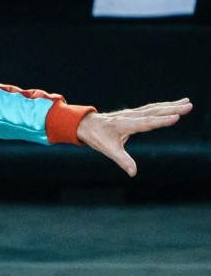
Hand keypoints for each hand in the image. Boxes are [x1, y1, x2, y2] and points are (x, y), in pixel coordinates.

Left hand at [76, 98, 192, 175]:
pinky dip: (163, 106)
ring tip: (187, 102)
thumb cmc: (97, 137)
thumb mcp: (108, 150)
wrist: (85, 124)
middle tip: (189, 106)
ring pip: (154, 108)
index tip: (176, 117)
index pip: (147, 122)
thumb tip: (133, 173)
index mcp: (125, 125)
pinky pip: (151, 108)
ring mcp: (132, 113)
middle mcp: (130, 116)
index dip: (162, 120)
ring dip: (171, 105)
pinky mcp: (133, 113)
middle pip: (154, 112)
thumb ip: (122, 161)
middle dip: (172, 108)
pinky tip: (173, 104)